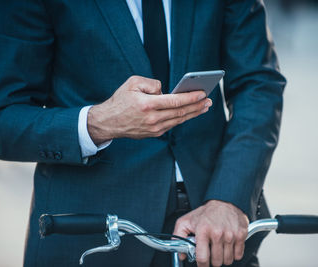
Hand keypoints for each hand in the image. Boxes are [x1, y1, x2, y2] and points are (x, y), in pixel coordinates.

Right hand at [87, 75, 211, 143]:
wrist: (108, 122)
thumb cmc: (121, 100)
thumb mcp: (133, 83)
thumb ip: (152, 83)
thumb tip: (166, 91)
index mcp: (148, 105)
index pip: (175, 101)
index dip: (191, 97)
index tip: (203, 93)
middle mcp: (153, 119)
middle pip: (181, 112)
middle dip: (197, 106)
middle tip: (208, 100)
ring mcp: (154, 128)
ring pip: (178, 120)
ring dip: (193, 113)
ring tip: (204, 107)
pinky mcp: (154, 133)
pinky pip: (172, 125)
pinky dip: (182, 118)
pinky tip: (190, 113)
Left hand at [173, 200, 248, 266]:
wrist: (224, 201)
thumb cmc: (206, 213)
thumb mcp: (186, 221)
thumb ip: (178, 236)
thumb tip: (181, 253)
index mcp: (203, 230)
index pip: (202, 258)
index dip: (202, 265)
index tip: (202, 265)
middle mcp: (217, 233)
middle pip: (217, 262)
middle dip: (213, 260)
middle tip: (212, 253)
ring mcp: (230, 234)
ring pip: (228, 260)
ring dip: (224, 258)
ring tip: (220, 248)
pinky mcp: (241, 234)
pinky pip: (238, 255)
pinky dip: (234, 254)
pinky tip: (229, 246)